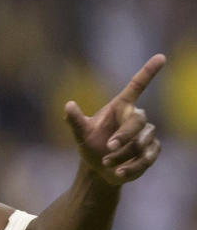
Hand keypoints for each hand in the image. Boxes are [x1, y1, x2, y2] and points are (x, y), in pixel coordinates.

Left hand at [64, 54, 164, 184]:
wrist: (98, 169)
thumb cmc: (90, 146)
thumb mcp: (81, 135)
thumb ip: (75, 120)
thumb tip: (68, 105)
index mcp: (120, 108)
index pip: (137, 86)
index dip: (148, 72)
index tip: (160, 56)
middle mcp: (136, 118)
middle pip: (139, 120)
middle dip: (124, 135)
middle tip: (108, 147)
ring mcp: (146, 135)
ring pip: (142, 142)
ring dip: (123, 154)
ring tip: (106, 163)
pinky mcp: (151, 151)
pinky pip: (147, 157)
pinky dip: (132, 167)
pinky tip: (119, 173)